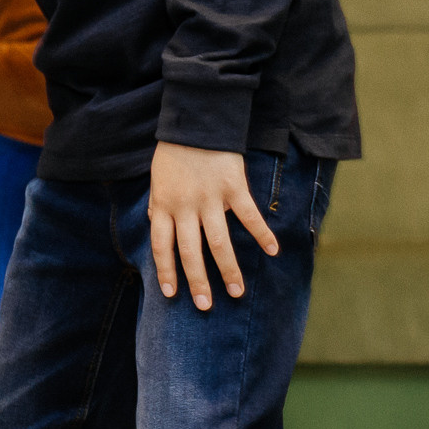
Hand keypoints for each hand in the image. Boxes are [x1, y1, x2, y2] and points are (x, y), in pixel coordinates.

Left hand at [148, 142, 278, 310]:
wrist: (196, 123)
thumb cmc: (174, 154)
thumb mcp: (157, 182)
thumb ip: (158, 206)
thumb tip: (155, 226)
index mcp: (163, 208)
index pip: (162, 248)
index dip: (166, 272)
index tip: (172, 295)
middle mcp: (185, 208)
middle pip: (190, 252)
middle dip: (198, 281)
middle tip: (205, 306)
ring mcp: (210, 199)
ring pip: (219, 242)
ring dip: (229, 270)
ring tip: (237, 292)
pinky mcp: (233, 187)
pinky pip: (249, 215)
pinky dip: (262, 233)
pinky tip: (273, 251)